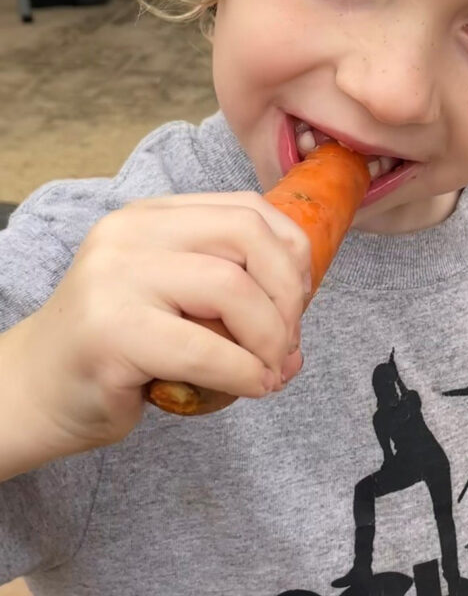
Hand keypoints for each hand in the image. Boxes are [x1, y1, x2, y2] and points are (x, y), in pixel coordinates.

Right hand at [19, 192, 310, 455]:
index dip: (292, 251)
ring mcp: (114, 280)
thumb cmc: (118, 347)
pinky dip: (246, 373)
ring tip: (274, 369)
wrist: (31, 393)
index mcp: (151, 216)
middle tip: (290, 340)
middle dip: (289, 291)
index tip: (301, 297)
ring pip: (232, 289)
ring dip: (272, 337)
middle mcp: (130, 235)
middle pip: (248, 237)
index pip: (247, 209)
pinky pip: (206, 351)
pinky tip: (254, 387)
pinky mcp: (110, 335)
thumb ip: (227, 282)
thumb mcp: (173, 294)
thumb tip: (301, 311)